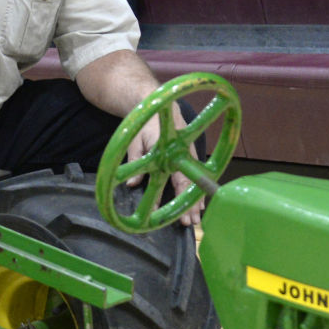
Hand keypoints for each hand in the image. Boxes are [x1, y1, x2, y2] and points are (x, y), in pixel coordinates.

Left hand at [124, 106, 204, 226]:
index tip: (180, 214)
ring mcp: (188, 155)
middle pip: (190, 184)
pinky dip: (195, 189)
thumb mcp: (135, 142)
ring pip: (194, 181)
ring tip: (195, 218)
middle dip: (190, 205)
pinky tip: (196, 203)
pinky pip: (193, 175)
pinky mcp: (188, 156)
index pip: (179, 179)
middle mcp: (184, 155)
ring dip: (194, 200)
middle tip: (190, 223)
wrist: (157, 105)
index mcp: (171, 151)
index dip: (181, 197)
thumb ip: (136, 162)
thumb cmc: (145, 124)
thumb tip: (132, 185)